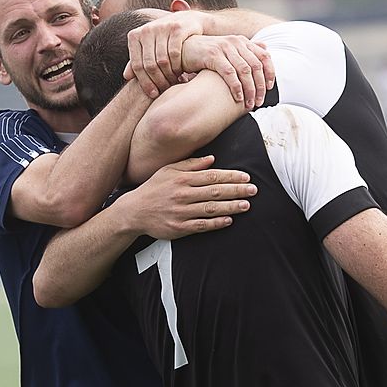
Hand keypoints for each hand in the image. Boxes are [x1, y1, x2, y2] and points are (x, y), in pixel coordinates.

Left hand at [124, 11, 207, 97]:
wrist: (187, 21)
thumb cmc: (165, 38)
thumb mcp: (149, 47)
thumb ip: (138, 60)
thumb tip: (126, 76)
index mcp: (135, 36)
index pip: (136, 65)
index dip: (144, 82)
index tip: (153, 94)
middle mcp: (146, 30)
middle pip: (149, 64)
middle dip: (158, 81)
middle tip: (165, 89)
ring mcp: (161, 28)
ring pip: (162, 60)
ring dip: (169, 75)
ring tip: (173, 82)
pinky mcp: (177, 28)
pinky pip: (174, 53)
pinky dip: (177, 66)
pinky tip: (181, 72)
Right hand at [125, 155, 256, 239]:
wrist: (133, 212)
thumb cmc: (153, 189)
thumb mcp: (168, 170)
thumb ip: (190, 164)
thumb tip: (212, 159)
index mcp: (181, 179)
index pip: (211, 176)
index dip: (230, 176)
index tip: (245, 177)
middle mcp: (182, 194)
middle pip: (215, 192)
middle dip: (236, 190)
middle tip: (253, 190)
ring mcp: (181, 212)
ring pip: (211, 208)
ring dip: (231, 206)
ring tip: (246, 204)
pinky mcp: (179, 228)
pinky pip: (201, 225)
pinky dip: (216, 223)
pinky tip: (229, 220)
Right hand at [180, 35, 273, 109]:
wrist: (185, 48)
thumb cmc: (208, 53)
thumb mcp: (229, 49)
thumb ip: (246, 50)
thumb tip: (265, 48)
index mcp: (242, 41)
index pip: (264, 56)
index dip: (270, 72)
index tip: (270, 88)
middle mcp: (235, 42)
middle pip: (256, 66)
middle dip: (260, 86)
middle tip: (259, 101)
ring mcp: (225, 48)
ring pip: (245, 71)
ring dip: (249, 90)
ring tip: (249, 103)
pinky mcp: (213, 55)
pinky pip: (230, 73)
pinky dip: (236, 87)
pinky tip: (238, 97)